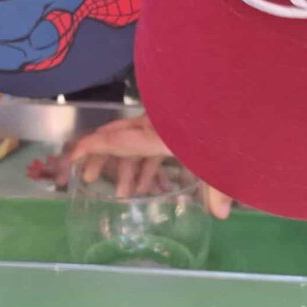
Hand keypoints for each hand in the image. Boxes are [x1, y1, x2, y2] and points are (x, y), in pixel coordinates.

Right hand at [69, 115, 233, 217]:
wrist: (235, 91)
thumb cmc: (224, 125)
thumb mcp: (218, 161)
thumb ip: (217, 188)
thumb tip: (221, 214)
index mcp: (155, 134)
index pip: (112, 141)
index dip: (88, 149)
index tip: (70, 159)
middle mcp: (154, 125)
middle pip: (117, 138)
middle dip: (103, 160)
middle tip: (89, 179)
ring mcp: (165, 121)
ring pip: (137, 142)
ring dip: (130, 167)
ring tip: (126, 193)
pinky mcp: (177, 121)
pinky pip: (155, 141)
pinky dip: (149, 161)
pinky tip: (152, 181)